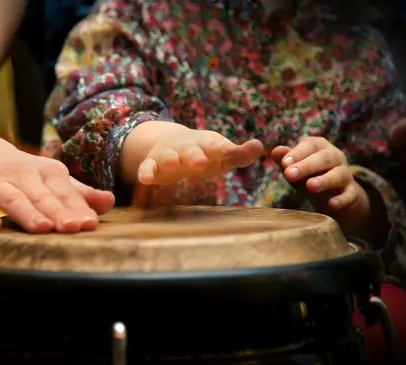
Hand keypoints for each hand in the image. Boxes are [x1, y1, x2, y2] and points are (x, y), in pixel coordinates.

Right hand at [0, 130, 114, 232]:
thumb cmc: (19, 172)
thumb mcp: (49, 178)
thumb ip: (78, 193)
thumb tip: (109, 202)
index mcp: (46, 172)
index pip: (64, 191)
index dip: (77, 207)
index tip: (90, 224)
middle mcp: (22, 174)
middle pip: (42, 196)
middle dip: (58, 212)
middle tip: (73, 228)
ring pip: (12, 198)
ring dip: (27, 213)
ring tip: (42, 228)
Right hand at [134, 124, 262, 184]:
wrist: (170, 142)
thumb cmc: (203, 153)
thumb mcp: (221, 155)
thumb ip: (239, 154)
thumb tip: (260, 146)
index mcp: (207, 144)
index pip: (218, 146)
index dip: (225, 150)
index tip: (233, 152)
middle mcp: (187, 147)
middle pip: (191, 150)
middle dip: (195, 156)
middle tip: (201, 163)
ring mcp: (168, 155)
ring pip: (167, 157)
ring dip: (169, 159)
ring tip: (171, 163)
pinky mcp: (153, 165)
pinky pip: (147, 168)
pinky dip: (145, 172)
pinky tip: (145, 180)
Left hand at [272, 137, 367, 211]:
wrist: (330, 194)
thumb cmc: (307, 175)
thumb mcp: (294, 167)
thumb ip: (285, 159)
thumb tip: (275, 151)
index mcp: (320, 146)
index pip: (310, 145)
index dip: (297, 153)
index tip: (284, 163)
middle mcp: (335, 157)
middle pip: (324, 158)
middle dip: (307, 166)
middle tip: (289, 174)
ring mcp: (346, 174)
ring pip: (339, 175)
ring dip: (325, 180)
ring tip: (311, 186)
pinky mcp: (351, 192)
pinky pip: (349, 194)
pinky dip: (342, 199)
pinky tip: (331, 204)